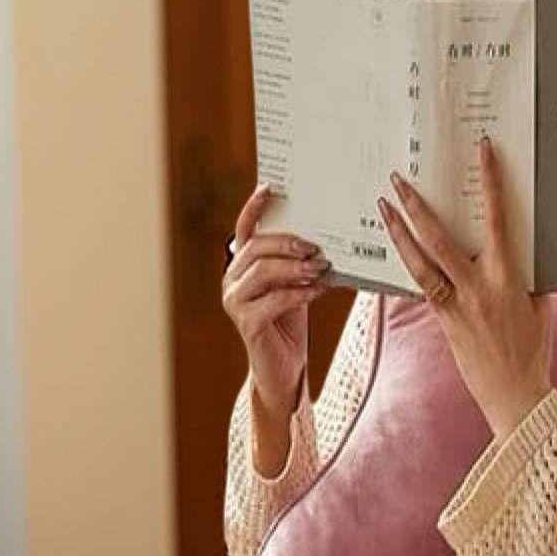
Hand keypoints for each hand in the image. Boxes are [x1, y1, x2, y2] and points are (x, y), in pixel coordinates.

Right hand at [221, 183, 330, 411]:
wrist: (284, 367)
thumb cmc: (290, 322)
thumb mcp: (295, 284)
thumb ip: (298, 262)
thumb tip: (324, 239)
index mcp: (242, 266)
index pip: (244, 230)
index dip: (253, 208)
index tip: (270, 188)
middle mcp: (232, 281)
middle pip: (256, 249)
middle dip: (287, 243)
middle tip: (315, 247)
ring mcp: (235, 302)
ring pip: (262, 272)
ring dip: (294, 267)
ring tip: (320, 268)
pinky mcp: (246, 324)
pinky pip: (273, 300)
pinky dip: (299, 293)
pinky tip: (319, 290)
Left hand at [378, 138, 553, 442]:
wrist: (514, 393)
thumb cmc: (533, 348)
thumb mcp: (540, 303)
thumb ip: (529, 271)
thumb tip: (524, 242)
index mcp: (507, 277)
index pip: (497, 220)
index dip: (490, 183)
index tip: (482, 152)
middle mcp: (477, 288)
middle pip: (439, 239)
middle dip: (416, 207)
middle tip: (398, 179)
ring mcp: (455, 306)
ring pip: (419, 263)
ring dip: (399, 233)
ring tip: (383, 207)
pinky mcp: (442, 321)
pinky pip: (421, 287)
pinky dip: (408, 265)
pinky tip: (395, 247)